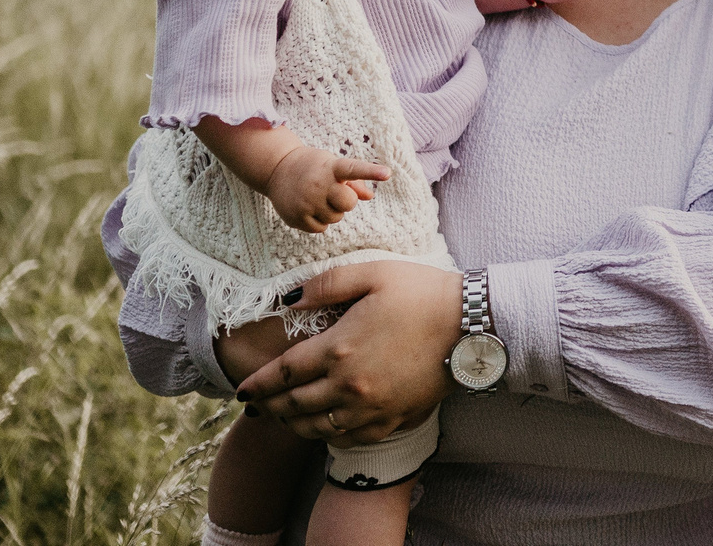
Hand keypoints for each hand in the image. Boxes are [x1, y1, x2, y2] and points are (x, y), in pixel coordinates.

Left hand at [237, 261, 460, 443]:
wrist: (471, 326)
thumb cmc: (423, 294)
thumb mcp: (372, 273)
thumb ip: (326, 284)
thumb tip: (290, 299)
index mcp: (338, 349)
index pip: (282, 374)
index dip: (257, 384)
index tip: (241, 390)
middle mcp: (348, 386)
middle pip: (293, 405)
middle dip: (269, 406)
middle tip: (255, 406)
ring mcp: (370, 408)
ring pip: (317, 428)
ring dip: (293, 424)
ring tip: (284, 417)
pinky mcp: (392, 420)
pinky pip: (348, 439)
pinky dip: (328, 437)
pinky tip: (323, 428)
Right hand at [265, 146, 391, 234]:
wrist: (276, 170)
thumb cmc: (313, 166)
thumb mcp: (332, 164)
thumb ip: (353, 180)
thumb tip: (370, 196)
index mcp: (330, 168)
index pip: (353, 170)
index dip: (371, 172)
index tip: (388, 173)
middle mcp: (318, 185)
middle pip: (349, 204)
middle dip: (346, 201)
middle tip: (334, 192)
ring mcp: (306, 203)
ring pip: (335, 218)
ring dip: (332, 211)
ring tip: (317, 197)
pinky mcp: (297, 218)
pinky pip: (321, 228)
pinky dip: (319, 221)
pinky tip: (309, 207)